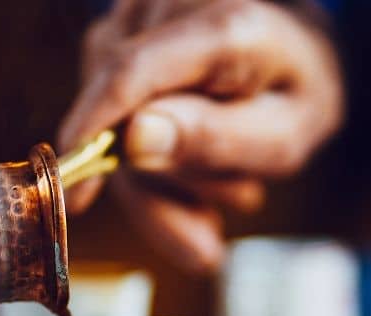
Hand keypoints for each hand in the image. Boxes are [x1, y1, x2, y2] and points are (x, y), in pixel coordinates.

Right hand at [58, 0, 342, 271]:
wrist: (293, 55)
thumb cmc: (294, 96)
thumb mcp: (284, 136)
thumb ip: (215, 139)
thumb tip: (131, 140)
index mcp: (222, 26)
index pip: (131, 74)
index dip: (93, 137)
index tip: (75, 199)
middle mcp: (167, 7)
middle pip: (120, 113)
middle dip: (159, 187)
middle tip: (207, 238)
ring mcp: (136, 20)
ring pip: (112, 123)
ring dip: (160, 181)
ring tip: (221, 194)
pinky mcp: (118, 41)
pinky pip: (113, 116)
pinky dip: (151, 164)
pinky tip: (196, 178)